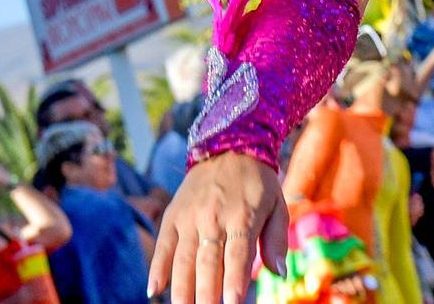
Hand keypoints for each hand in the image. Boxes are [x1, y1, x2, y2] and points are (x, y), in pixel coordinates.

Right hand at [148, 152, 287, 303]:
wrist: (228, 146)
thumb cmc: (257, 183)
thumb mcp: (276, 205)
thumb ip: (277, 240)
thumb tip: (279, 274)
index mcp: (243, 216)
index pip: (237, 255)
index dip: (234, 280)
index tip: (232, 302)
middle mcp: (213, 217)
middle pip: (208, 262)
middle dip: (206, 294)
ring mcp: (190, 217)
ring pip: (183, 259)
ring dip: (181, 289)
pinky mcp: (173, 215)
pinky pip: (163, 245)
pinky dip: (157, 268)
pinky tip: (154, 290)